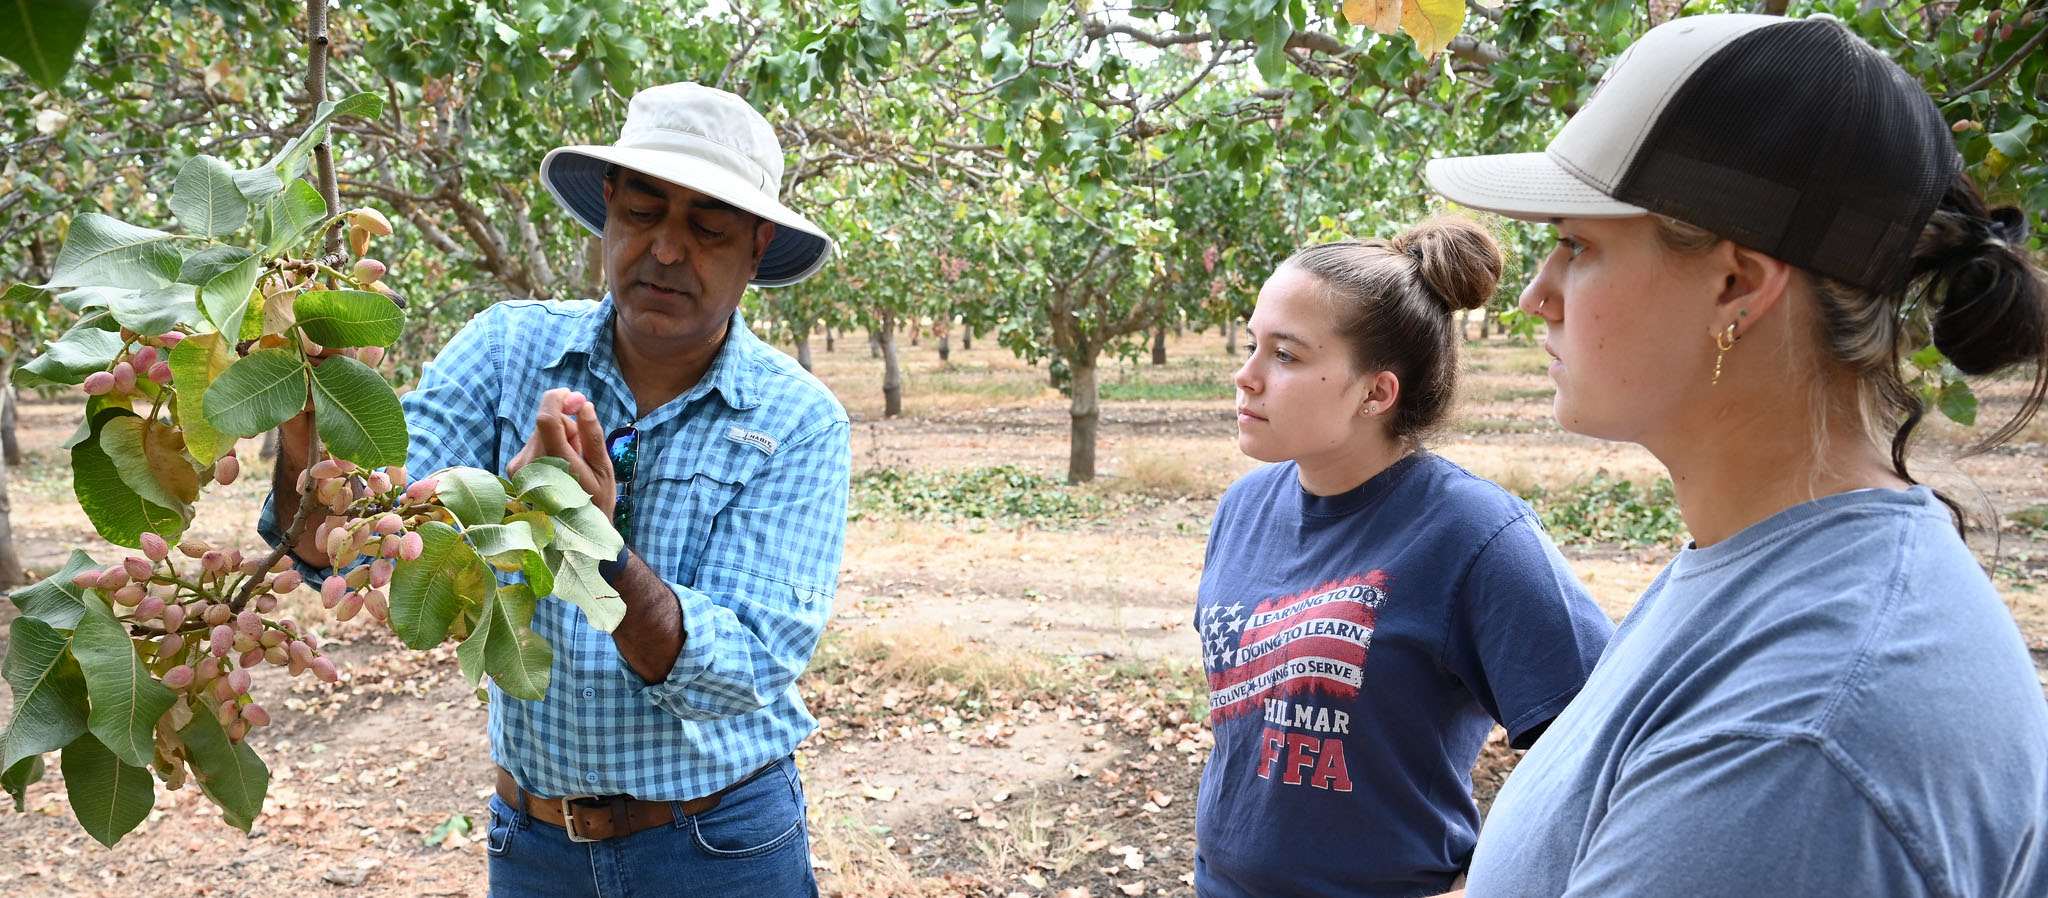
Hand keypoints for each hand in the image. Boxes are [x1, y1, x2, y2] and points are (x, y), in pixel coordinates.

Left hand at [506, 388, 615, 516]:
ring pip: (540, 433)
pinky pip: (534, 445)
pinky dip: (547, 448)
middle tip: (582, 447)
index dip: (558, 399)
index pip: (547, 418)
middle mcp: (530, 464)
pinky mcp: (514, 470)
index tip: (571, 395)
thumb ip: (592, 435)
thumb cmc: (594, 504)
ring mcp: (518, 469)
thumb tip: (583, 405)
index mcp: (555, 464)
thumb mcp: (603, 470)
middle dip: (566, 425)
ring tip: (571, 464)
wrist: (573, 538)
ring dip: (557, 438)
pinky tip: (558, 469)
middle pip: (546, 423)